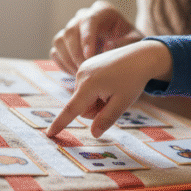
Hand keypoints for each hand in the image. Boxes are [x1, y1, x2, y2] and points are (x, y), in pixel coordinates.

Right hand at [46, 40, 172, 137]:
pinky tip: (111, 82)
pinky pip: (87, 87)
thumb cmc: (133, 80)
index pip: (71, 109)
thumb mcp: (122, 103)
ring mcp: (83, 68)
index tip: (48, 134)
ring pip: (84, 97)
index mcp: (89, 85)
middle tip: (114, 100)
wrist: (141, 56)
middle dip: (95, 109)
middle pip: (81, 106)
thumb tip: (93, 134)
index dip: (60, 123)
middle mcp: (81, 75)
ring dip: (97, 100)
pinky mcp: (87, 65)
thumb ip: (106, 119)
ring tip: (114, 89)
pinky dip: (97, 90)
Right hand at [49, 1, 142, 74]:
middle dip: (77, 53)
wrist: (125, 47)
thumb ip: (125, 44)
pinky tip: (75, 74)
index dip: (87, 38)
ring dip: (68, 60)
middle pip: (71, 30)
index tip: (89, 56)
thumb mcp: (135, 41)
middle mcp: (84, 16)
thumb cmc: (131, 42)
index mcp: (103, 11)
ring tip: (81, 74)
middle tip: (85, 70)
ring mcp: (72, 28)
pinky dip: (63, 64)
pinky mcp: (65, 42)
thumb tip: (107, 46)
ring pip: (60, 40)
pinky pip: (56, 51)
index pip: (89, 20)